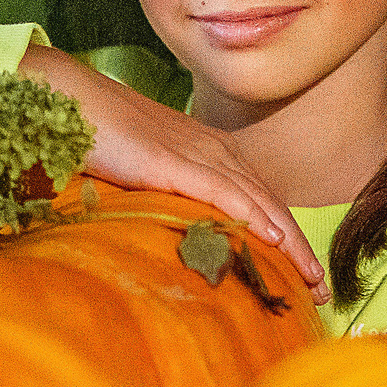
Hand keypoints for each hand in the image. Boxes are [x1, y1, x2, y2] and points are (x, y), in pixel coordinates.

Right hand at [18, 45, 327, 302]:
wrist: (66, 97)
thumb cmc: (95, 131)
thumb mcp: (141, 167)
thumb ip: (165, 190)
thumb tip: (175, 226)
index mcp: (207, 149)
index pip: (258, 197)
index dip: (284, 235)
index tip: (301, 271)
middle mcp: (212, 149)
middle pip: (269, 202)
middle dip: (298, 247)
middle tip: (320, 289)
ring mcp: (195, 153)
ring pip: (257, 202)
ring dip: (288, 242)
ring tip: (310, 279)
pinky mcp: (173, 161)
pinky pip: (224, 192)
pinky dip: (253, 217)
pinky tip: (273, 242)